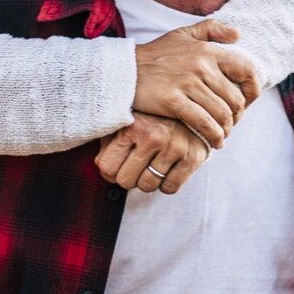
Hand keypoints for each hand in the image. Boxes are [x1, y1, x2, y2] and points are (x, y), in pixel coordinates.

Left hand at [96, 111, 212, 194]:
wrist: (192, 106)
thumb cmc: (153, 115)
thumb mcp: (126, 121)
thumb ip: (109, 141)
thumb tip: (100, 165)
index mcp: (131, 126)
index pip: (107, 168)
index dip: (111, 170)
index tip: (118, 164)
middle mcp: (153, 136)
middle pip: (126, 181)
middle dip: (129, 177)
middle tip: (136, 165)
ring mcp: (174, 147)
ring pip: (148, 186)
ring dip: (148, 180)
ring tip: (152, 164)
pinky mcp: (193, 157)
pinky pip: (170, 188)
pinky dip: (167, 183)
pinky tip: (168, 168)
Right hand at [131, 18, 260, 146]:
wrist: (124, 71)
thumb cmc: (155, 54)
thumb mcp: (182, 34)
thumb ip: (211, 29)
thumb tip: (237, 35)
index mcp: (207, 50)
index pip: (246, 70)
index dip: (253, 90)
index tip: (247, 102)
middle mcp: (201, 65)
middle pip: (235, 98)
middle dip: (238, 116)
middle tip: (231, 123)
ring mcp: (188, 84)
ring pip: (222, 113)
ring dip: (227, 129)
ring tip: (223, 134)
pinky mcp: (174, 101)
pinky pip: (204, 123)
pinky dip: (214, 136)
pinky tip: (215, 142)